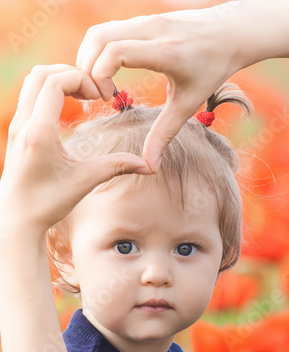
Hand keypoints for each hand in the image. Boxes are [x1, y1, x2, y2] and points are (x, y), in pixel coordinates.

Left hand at [0, 64, 148, 234]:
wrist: (17, 219)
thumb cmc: (48, 203)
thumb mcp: (85, 182)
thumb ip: (116, 167)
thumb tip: (148, 166)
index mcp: (39, 132)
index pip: (54, 82)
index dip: (80, 79)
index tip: (99, 96)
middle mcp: (23, 124)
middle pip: (41, 73)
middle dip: (71, 74)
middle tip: (94, 92)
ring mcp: (17, 126)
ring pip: (33, 82)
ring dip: (59, 80)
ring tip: (83, 97)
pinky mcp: (18, 131)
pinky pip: (31, 96)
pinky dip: (51, 91)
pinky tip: (70, 109)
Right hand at [76, 9, 239, 169]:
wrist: (229, 33)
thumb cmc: (212, 70)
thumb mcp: (189, 104)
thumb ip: (165, 133)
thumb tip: (150, 166)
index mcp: (166, 51)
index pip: (115, 51)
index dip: (100, 74)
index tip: (106, 97)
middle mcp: (153, 28)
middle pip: (99, 38)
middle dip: (87, 68)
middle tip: (95, 95)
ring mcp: (147, 18)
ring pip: (100, 30)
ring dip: (89, 58)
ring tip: (99, 86)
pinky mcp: (143, 17)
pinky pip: (109, 28)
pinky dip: (99, 50)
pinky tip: (108, 72)